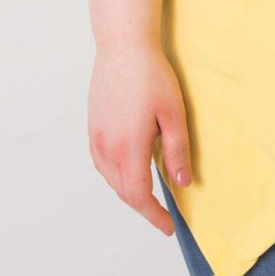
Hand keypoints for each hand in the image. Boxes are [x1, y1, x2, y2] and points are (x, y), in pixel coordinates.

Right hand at [88, 41, 192, 236]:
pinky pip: (102, 164)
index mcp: (128, 147)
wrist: (123, 48)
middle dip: (144, 207)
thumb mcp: (174, 113)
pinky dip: (116, 176)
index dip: (154, 215)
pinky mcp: (93, 128)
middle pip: (123, 191)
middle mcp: (107, 148)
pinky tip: (129, 170)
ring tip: (149, 195)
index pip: (139, 195)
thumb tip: (182, 183)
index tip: (168, 227)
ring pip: (111, 179)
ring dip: (129, 192)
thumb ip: (177, 150)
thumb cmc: (151, 76)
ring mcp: (96, 138)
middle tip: (163, 215)